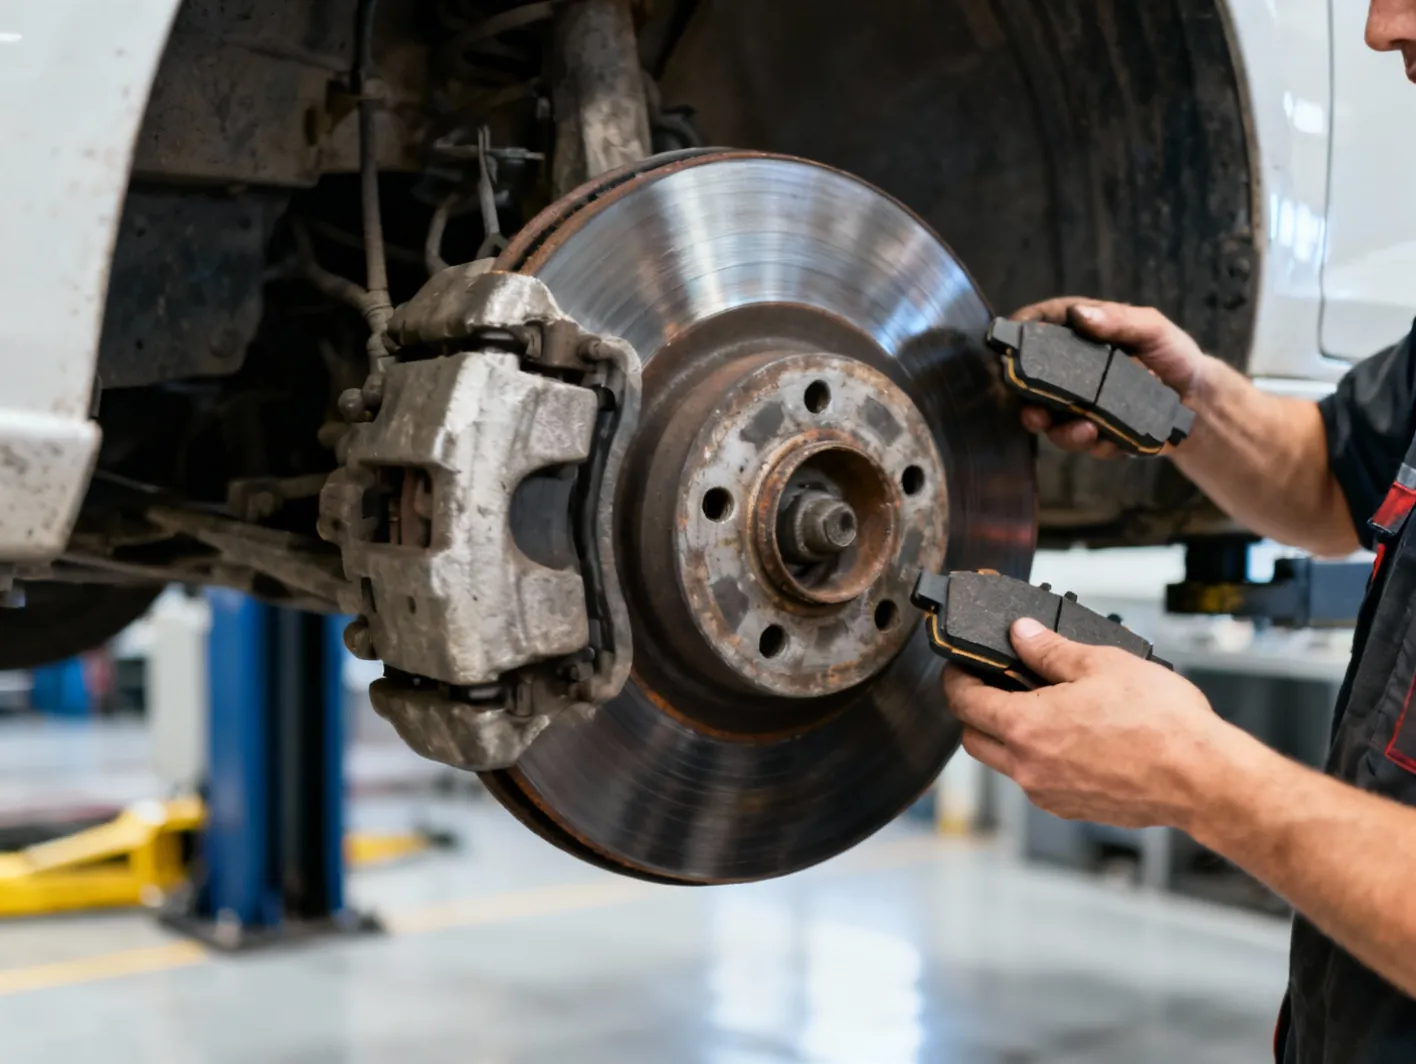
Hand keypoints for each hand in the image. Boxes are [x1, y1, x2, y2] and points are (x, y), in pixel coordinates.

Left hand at [942, 618, 1236, 829]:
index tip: (959, 668)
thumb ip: (1050, 649)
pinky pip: (1037, 782)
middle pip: (974, 738)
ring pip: (1004, 763)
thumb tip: (1023, 635)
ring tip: (1038, 708)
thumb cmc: (1160, 725)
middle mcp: (1028, 767)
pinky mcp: (1072, 809)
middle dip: (973, 711)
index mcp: (1026, 728)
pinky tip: (1068, 738)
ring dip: (1006, 737)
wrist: (1202, 779)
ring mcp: (1049, 793)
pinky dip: (1037, 759)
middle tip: (991, 686)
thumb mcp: (1101, 664)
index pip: (964, 702)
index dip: (956, 679)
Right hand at [1010, 297, 1212, 458]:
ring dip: (1060, 431)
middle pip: (1031, 381)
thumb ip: (1118, 320)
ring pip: (1049, 420)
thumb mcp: (1152, 329)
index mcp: (1081, 335)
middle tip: (1033, 412)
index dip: (1020, 332)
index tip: (1007, 342)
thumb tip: (1080, 315)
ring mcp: (1077, 403)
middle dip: (1026, 400)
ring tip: (1086, 431)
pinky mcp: (1090, 431)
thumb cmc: (1174, 355)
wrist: (1197, 402)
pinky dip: (1092, 443)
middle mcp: (1071, 370)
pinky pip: (1079, 442)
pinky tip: (1109, 439)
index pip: (1040, 326)